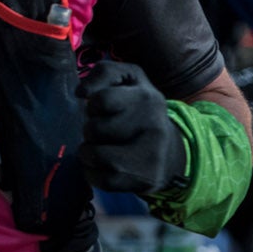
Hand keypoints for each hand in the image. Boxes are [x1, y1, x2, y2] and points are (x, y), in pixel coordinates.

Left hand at [78, 60, 183, 194]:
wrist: (170, 152)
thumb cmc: (139, 111)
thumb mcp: (129, 80)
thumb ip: (104, 73)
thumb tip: (81, 92)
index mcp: (148, 97)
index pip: (101, 100)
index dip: (92, 106)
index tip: (101, 109)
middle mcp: (154, 125)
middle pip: (93, 129)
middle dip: (90, 130)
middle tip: (103, 132)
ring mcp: (151, 154)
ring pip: (94, 154)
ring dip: (88, 152)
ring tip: (101, 148)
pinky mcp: (145, 179)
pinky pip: (99, 178)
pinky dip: (93, 173)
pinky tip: (105, 166)